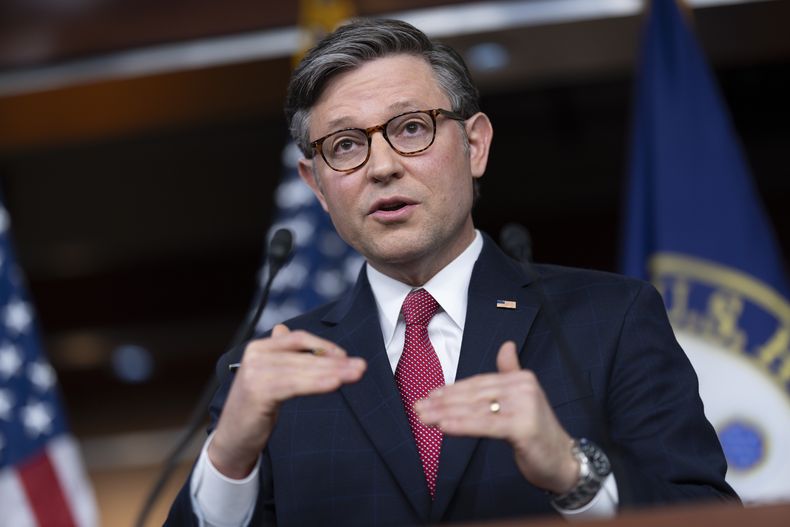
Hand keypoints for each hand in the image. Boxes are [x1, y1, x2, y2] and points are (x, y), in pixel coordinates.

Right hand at [208, 324, 365, 477]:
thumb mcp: (267, 376)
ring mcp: (255, 373)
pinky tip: (335, 383)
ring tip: (356, 374)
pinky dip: (318, 383)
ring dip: (333, 371)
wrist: (232, 438)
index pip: (297, 338)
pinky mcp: (259, 392)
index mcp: (258, 348)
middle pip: (304, 355)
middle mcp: (255, 356)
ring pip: (303, 370)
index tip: (346, 356)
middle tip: (361, 366)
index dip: (323, 345)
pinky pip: (295, 385)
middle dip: (336, 361)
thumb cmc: (254, 407)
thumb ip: (278, 354)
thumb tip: (283, 328)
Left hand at [414, 341, 577, 493]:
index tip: (429, 395)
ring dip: (445, 413)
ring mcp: (524, 406)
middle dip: (442, 402)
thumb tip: (506, 345)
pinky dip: (462, 425)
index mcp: (521, 378)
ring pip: (475, 409)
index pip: (479, 383)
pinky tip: (443, 426)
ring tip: (423, 417)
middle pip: (474, 395)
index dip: (452, 390)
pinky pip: (485, 425)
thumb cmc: (537, 432)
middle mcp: (523, 387)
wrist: (563, 461)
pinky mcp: (523, 427)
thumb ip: (510, 372)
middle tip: (418, 407)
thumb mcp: (523, 400)